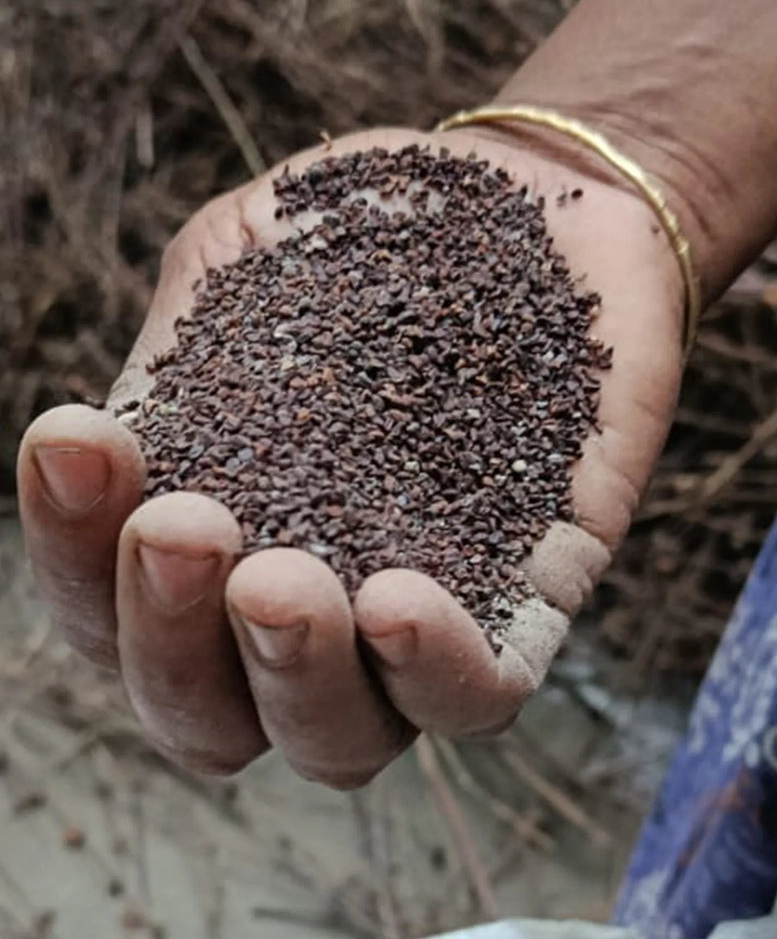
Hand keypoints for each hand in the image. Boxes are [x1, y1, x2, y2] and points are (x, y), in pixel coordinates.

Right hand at [16, 127, 684, 786]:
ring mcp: (428, 613)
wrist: (539, 201)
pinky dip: (434, 675)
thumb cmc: (379, 231)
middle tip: (188, 528)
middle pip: (211, 718)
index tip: (79, 441)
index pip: (113, 610)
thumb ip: (182, 356)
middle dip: (173, 642)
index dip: (71, 555)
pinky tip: (399, 603)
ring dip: (289, 679)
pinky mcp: (535, 602)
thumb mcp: (249, 265)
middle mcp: (315, 602)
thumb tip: (121, 447)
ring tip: (278, 581)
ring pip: (339, 743)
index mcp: (229, 532)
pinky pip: (480, 698)